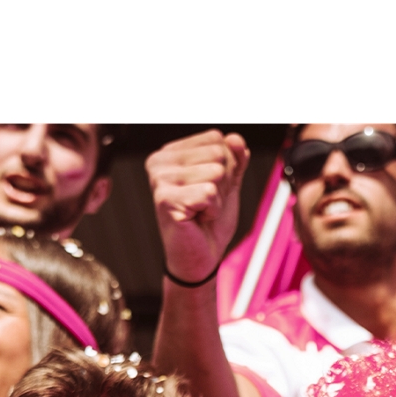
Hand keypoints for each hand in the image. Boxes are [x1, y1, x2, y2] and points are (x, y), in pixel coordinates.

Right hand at [147, 130, 248, 285]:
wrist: (201, 258)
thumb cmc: (209, 222)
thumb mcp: (228, 183)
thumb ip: (234, 158)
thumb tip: (235, 139)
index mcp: (171, 153)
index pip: (215, 138)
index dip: (225, 166)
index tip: (209, 188)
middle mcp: (160, 162)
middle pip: (217, 154)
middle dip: (223, 183)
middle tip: (206, 203)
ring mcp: (160, 180)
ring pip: (215, 172)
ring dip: (217, 198)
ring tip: (201, 211)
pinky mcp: (165, 199)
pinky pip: (209, 192)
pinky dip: (212, 210)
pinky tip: (197, 219)